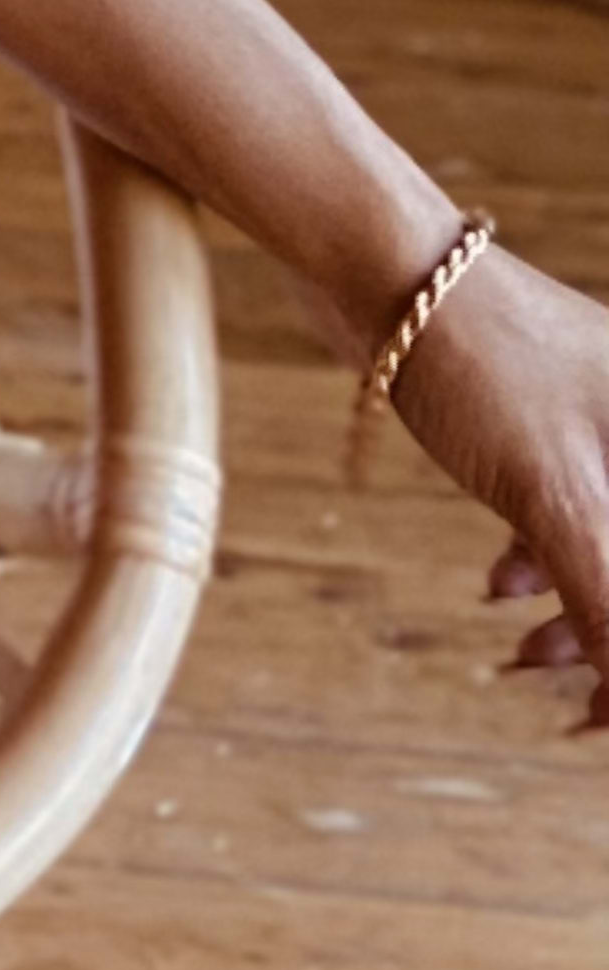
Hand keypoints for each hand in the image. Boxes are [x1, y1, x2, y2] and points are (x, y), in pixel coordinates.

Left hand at [381, 246, 608, 735]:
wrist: (382, 262)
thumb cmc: (480, 364)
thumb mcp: (556, 497)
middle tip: (578, 707)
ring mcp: (603, 417)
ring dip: (580, 606)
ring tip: (525, 654)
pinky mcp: (549, 420)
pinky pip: (573, 508)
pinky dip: (544, 556)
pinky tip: (499, 585)